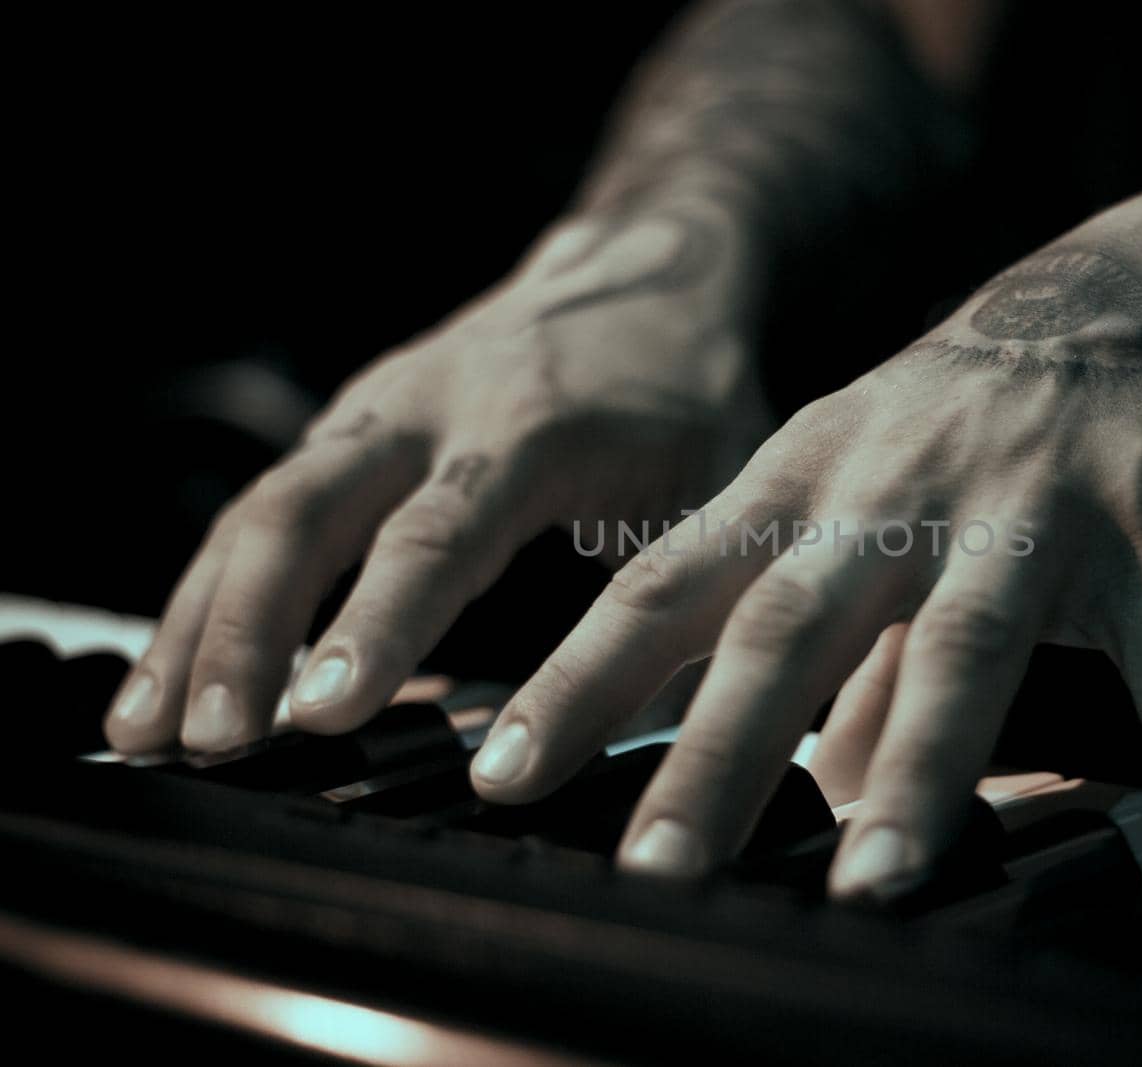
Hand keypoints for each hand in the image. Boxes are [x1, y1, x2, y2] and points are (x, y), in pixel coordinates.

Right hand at [104, 204, 773, 752]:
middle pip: (304, 513)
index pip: (439, 533)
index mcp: (530, 427)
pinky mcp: (352, 431)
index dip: (378, 625)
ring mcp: (376, 412)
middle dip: (244, 631)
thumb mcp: (718, 485)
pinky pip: (258, 512)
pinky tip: (172, 673)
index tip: (324, 714)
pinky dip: (207, 594)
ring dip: (198, 622)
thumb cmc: (688, 391)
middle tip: (211, 747)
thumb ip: (685, 597)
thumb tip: (676, 744)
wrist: (647, 268)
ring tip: (145, 735)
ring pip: (256, 512)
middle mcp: (430, 408)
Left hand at [469, 174, 1141, 892]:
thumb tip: (806, 780)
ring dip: (919, 767)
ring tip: (873, 882)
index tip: (501, 773)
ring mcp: (1035, 501)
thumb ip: (839, 639)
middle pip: (790, 624)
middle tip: (656, 866)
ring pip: (966, 641)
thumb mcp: (877, 492)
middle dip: (718, 752)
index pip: (666, 584)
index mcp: (810, 478)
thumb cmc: (985, 410)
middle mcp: (902, 485)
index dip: (579, 680)